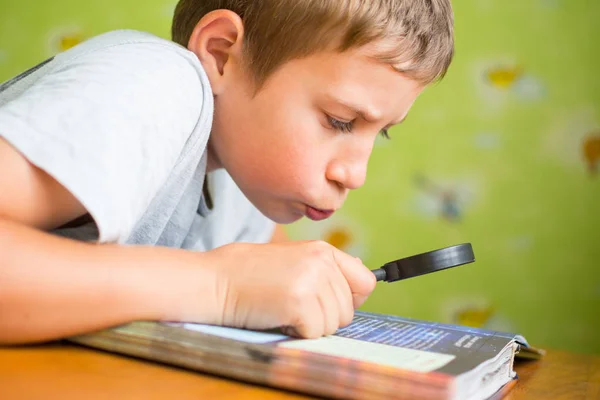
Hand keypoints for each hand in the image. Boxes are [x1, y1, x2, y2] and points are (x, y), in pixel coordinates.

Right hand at [205, 240, 375, 337]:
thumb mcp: (292, 259)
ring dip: (309, 326)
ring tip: (282, 308)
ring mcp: (312, 281)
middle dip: (323, 317)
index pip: (366, 281)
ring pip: (333, 324)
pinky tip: (277, 316)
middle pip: (348, 310)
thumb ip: (325, 267)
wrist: (214, 281)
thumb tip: (364, 271)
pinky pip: (315, 333)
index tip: (331, 304)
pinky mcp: (300, 303)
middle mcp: (322, 262)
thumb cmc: (246, 273)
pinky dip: (296, 332)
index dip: (352, 299)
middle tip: (292, 305)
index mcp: (322, 250)